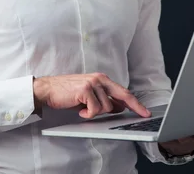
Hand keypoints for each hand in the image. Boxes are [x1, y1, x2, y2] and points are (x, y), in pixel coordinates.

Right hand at [33, 73, 150, 118]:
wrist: (48, 89)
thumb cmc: (68, 93)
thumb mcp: (89, 95)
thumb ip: (104, 99)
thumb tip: (120, 107)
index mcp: (102, 79)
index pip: (123, 92)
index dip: (136, 103)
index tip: (145, 111)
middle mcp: (100, 79)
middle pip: (123, 95)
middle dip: (135, 107)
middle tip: (143, 114)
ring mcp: (93, 83)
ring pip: (106, 107)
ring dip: (95, 113)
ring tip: (84, 108)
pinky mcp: (85, 89)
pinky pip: (94, 110)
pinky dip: (87, 114)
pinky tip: (80, 110)